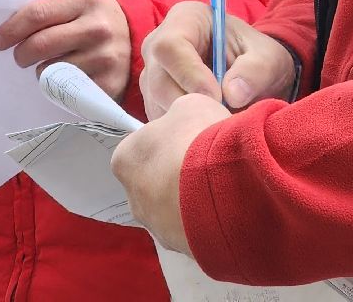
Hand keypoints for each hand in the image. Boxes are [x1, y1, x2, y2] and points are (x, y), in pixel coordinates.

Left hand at [0, 0, 131, 99]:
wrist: (136, 39)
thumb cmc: (93, 21)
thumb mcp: (77, 5)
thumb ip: (47, 13)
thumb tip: (5, 33)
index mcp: (86, 0)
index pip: (37, 14)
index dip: (11, 29)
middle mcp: (98, 28)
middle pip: (39, 45)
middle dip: (20, 54)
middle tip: (20, 57)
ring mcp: (105, 58)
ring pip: (49, 71)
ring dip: (41, 71)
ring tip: (53, 65)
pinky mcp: (107, 85)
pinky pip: (65, 92)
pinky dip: (59, 88)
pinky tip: (68, 79)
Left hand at [112, 93, 228, 252]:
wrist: (225, 188)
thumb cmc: (199, 139)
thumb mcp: (190, 105)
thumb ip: (179, 114)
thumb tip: (183, 122)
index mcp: (125, 159)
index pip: (143, 147)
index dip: (169, 141)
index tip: (191, 139)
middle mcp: (132, 198)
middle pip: (156, 180)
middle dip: (177, 173)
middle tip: (207, 162)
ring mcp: (155, 228)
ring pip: (173, 208)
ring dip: (192, 199)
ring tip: (223, 185)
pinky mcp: (180, 248)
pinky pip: (192, 228)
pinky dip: (206, 219)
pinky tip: (226, 205)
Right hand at [139, 1, 296, 119]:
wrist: (250, 73)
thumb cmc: (256, 56)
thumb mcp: (267, 58)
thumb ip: (255, 71)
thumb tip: (233, 94)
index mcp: (184, 19)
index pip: (170, 46)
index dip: (190, 74)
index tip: (217, 97)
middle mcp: (158, 44)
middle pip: (159, 81)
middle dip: (191, 103)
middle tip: (222, 116)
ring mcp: (151, 74)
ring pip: (158, 105)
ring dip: (189, 119)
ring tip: (220, 120)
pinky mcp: (152, 101)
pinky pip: (160, 121)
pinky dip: (184, 129)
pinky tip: (208, 126)